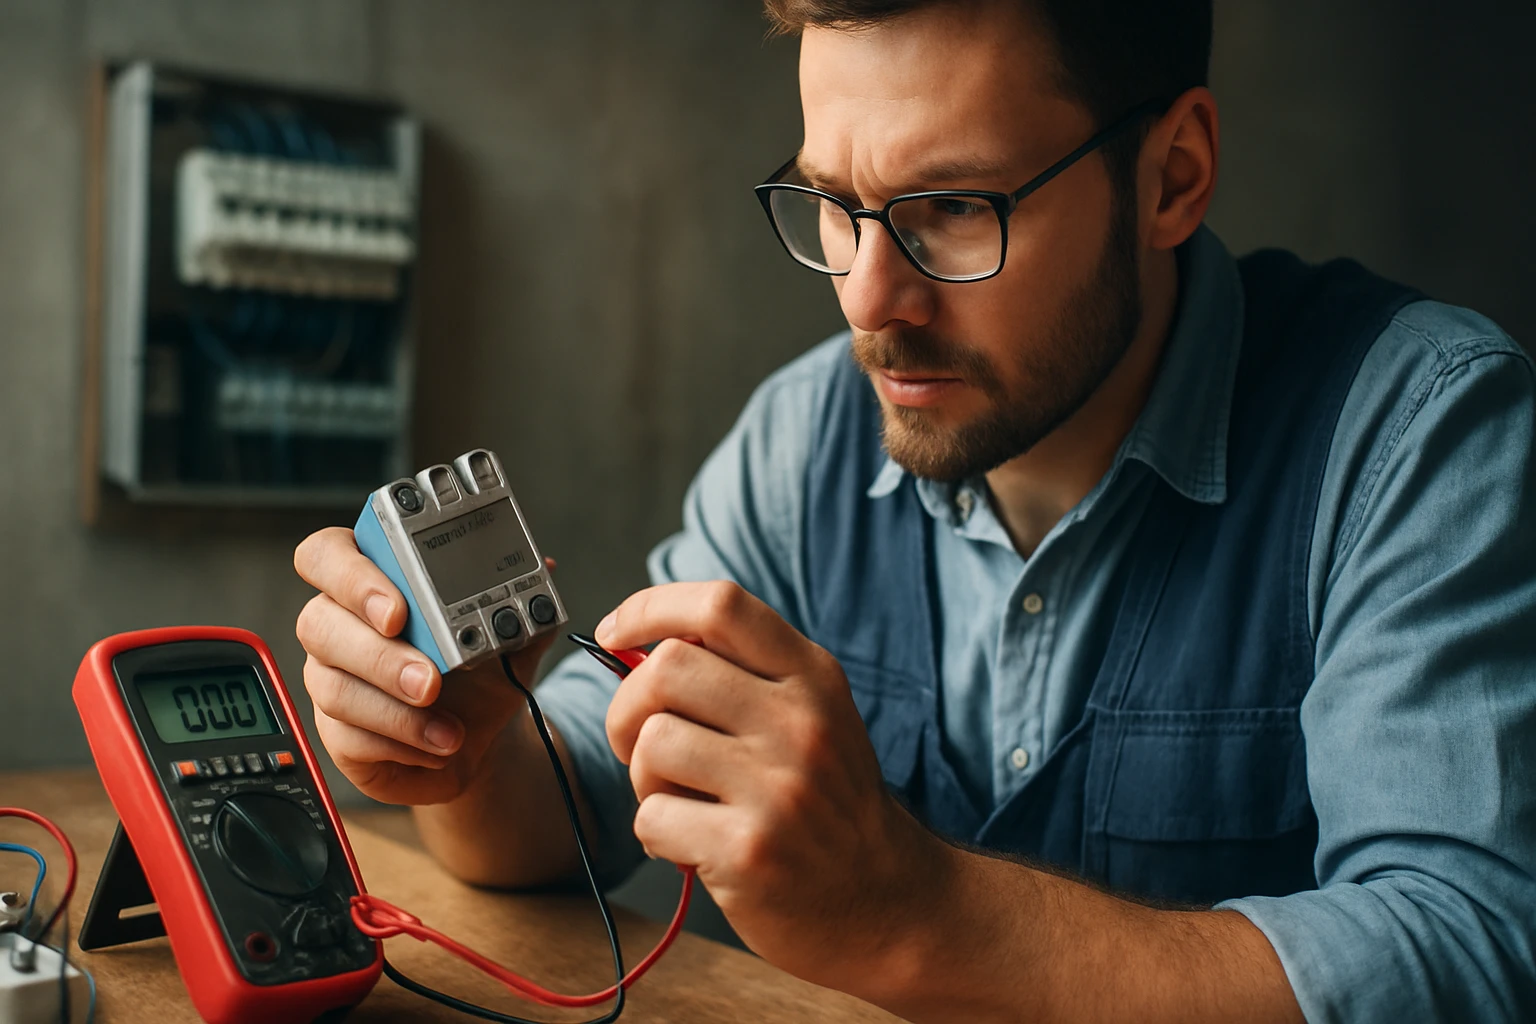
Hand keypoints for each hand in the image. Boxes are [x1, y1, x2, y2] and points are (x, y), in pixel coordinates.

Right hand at [293, 527, 554, 805]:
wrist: (481, 738)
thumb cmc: (482, 674)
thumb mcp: (510, 637)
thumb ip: (522, 603)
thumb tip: (543, 568)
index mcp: (372, 580)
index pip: (327, 555)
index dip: (351, 577)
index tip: (398, 609)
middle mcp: (339, 624)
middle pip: (319, 623)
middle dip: (380, 655)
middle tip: (430, 679)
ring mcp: (331, 679)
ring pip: (333, 687)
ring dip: (397, 710)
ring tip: (449, 728)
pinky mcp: (337, 733)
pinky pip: (347, 737)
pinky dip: (401, 743)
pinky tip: (439, 744)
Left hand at [598, 581, 951, 994]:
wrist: (887, 902)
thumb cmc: (829, 803)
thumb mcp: (814, 717)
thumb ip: (744, 676)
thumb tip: (639, 648)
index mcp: (813, 677)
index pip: (720, 606)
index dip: (649, 609)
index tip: (614, 632)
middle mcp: (800, 722)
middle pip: (668, 669)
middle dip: (629, 706)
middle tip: (640, 743)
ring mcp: (777, 787)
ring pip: (652, 743)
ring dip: (643, 777)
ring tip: (680, 800)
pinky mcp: (748, 851)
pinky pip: (652, 816)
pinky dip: (655, 832)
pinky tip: (691, 845)